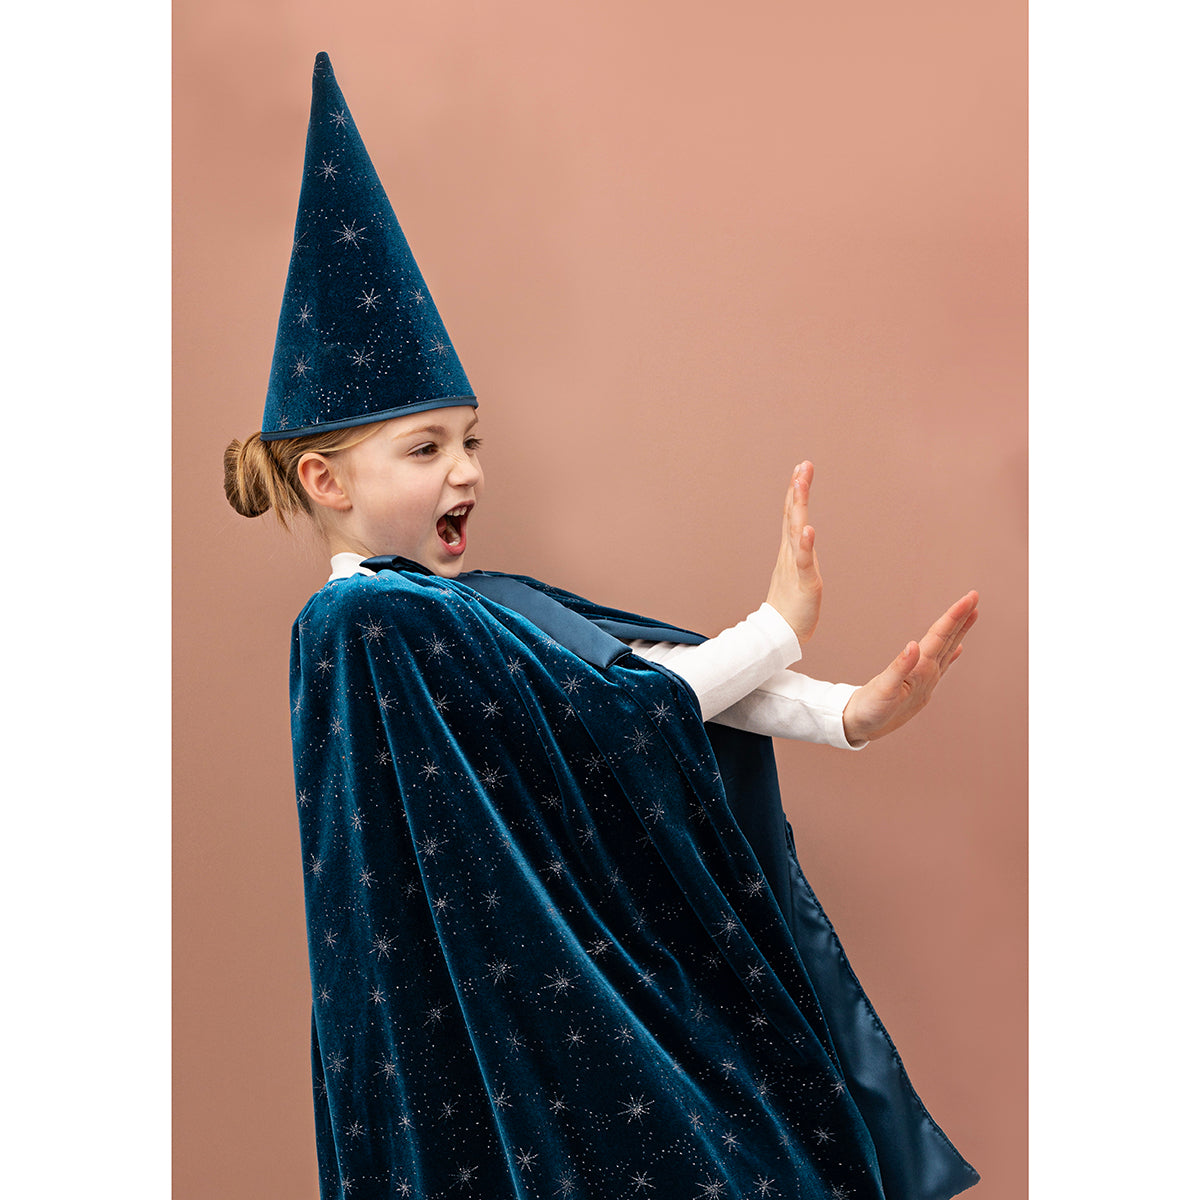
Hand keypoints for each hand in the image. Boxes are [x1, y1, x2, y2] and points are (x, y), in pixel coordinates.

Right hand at [766, 462, 821, 645]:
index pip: (792, 514)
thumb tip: (801, 535)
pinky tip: (807, 529)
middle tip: (802, 466)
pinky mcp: (805, 582)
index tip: (800, 468)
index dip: (795, 491)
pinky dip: (805, 544)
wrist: (781, 634)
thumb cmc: (790, 605)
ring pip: (797, 531)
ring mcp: (795, 566)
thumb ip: (798, 552)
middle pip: (792, 515)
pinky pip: (804, 561)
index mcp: (790, 550)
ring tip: (800, 485)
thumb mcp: (797, 571)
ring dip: (799, 507)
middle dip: (797, 490)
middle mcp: (790, 553)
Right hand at [841, 591, 979, 742]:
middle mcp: (929, 674)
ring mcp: (927, 680)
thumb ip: (899, 667)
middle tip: (974, 597)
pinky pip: (940, 663)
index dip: (954, 616)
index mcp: (920, 671)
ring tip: (971, 615)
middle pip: (948, 640)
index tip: (969, 599)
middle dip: (962, 618)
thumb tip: (913, 645)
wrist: (862, 728)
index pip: (939, 637)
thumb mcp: (881, 689)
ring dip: (959, 631)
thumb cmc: (869, 710)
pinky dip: (950, 652)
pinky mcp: (920, 686)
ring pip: (946, 649)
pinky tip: (957, 647)